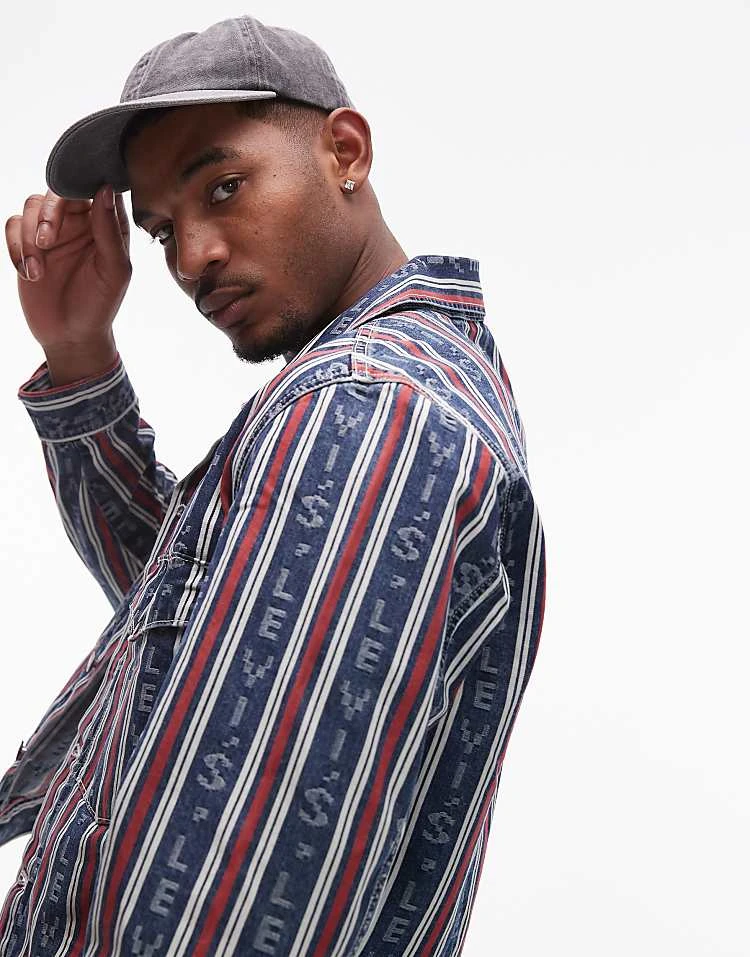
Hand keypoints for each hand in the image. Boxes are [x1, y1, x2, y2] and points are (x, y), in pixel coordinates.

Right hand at [5, 186, 130, 378]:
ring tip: (37, 270)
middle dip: (47, 213)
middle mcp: (80, 222)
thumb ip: (110, 231)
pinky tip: (30, 274)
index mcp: (107, 224)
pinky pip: (12, 225)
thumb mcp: (114, 271)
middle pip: (57, 191)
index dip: (82, 183)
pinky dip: (16, 248)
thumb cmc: (100, 305)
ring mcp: (53, 232)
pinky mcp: (28, 245)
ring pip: (31, 206)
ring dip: (29, 237)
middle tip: (46, 241)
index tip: (74, 198)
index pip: (95, 187)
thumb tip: (105, 189)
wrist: (70, 335)